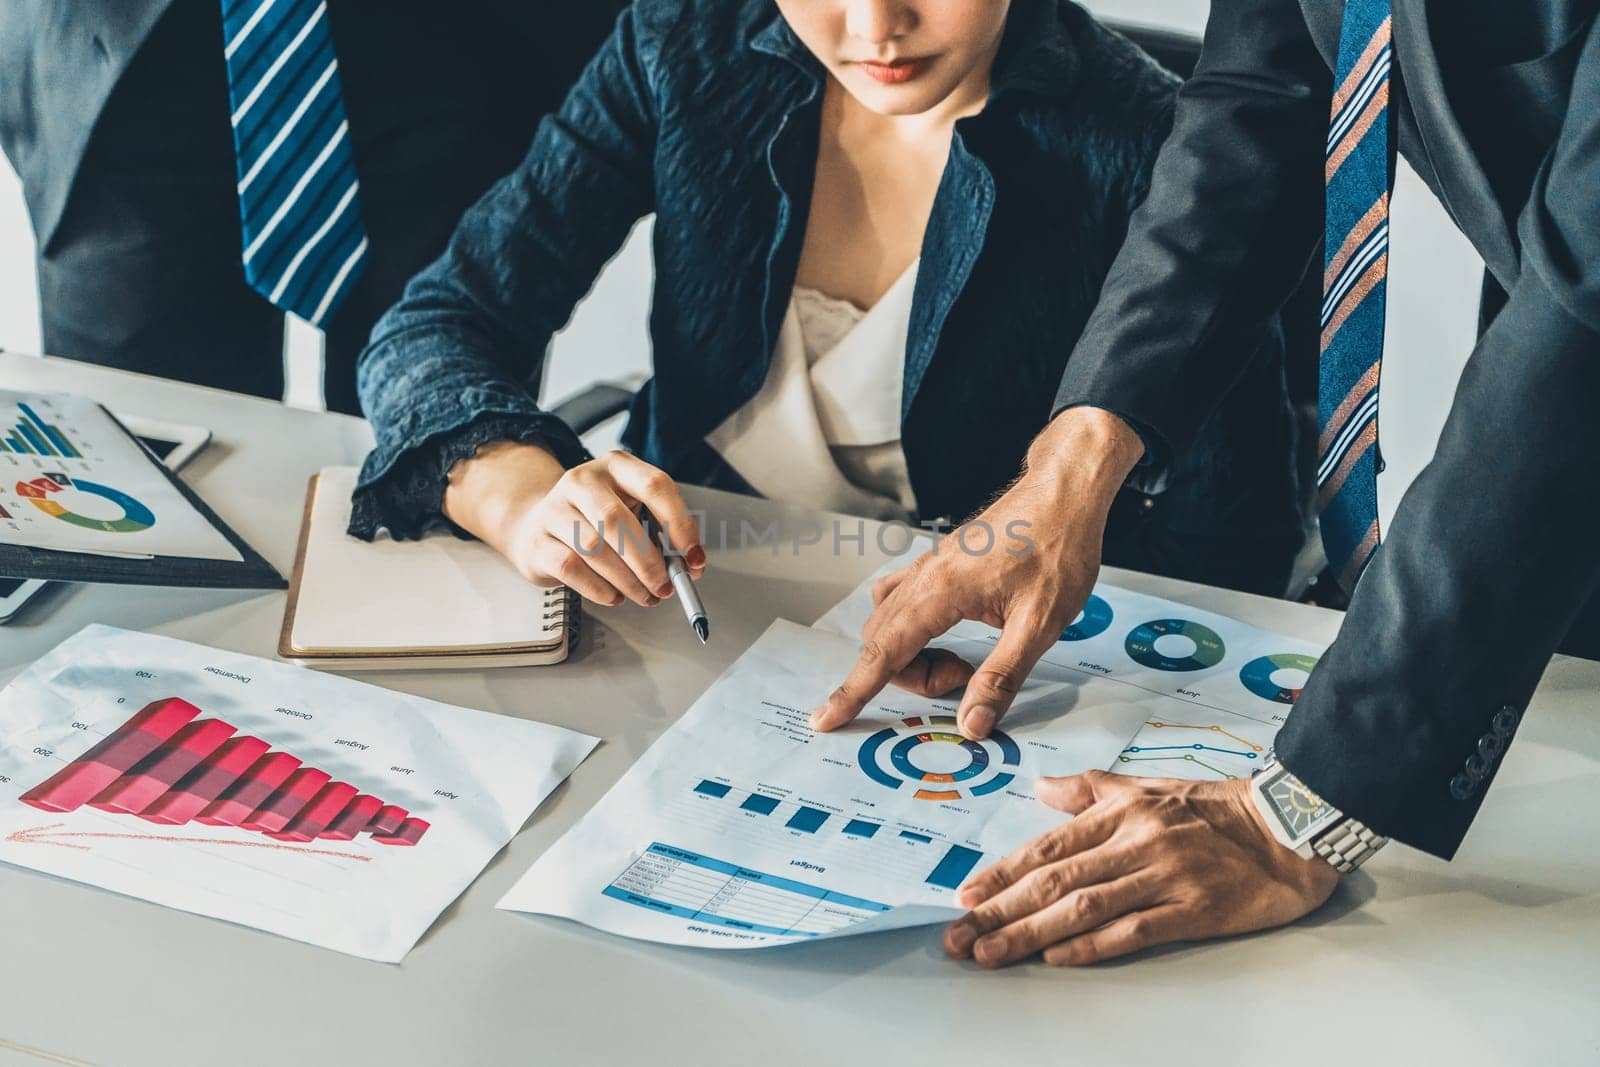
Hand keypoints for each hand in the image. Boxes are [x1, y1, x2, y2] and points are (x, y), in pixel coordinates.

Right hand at [443, 443, 704, 605]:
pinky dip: (599, 588)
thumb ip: (659, 533)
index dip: (679, 524)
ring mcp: (555, 508)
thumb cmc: (595, 521)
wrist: (537, 525)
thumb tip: (688, 565)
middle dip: (649, 562)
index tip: (693, 557)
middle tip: (666, 587)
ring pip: (594, 548)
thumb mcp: (630, 511)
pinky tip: (615, 596)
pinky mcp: (539, 540)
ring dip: (627, 580)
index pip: (655, 486)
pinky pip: (572, 567)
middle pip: (618, 521)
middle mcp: (584, 480)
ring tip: (645, 595)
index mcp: (617, 466)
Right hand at [809, 407, 1144, 739]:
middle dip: (912, 676)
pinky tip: (943, 633)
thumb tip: (970, 723)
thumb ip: (1001, 676)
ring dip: (911, 655)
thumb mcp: (1041, 624)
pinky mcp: (937, 563)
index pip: (884, 653)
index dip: (853, 691)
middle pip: (882, 643)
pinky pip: (900, 601)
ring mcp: (927, 567)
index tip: (825, 719)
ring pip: (889, 623)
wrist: (1064, 494)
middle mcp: (923, 576)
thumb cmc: (1059, 549)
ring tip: (964, 661)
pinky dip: (908, 629)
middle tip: (966, 679)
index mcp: (942, 591)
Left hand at [943, 771, 1339, 966]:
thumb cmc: (1214, 810)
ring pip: (1083, 907)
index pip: (1047, 848)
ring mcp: (1164, 875)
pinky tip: (1055, 957)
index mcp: (1120, 813)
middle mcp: (1135, 842)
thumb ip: (1090, 790)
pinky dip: (1090, 946)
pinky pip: (1133, 930)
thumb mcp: (1146, 787)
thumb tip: (1040, 787)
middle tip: (959, 937)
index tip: (965, 897)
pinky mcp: (1193, 908)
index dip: (1001, 873)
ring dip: (1029, 933)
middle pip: (1054, 882)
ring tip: (991, 954)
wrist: (1286, 828)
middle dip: (1000, 911)